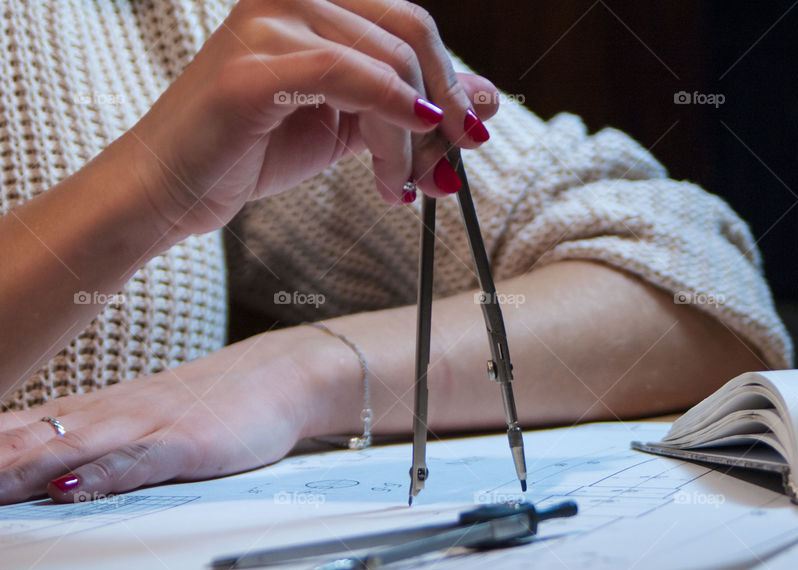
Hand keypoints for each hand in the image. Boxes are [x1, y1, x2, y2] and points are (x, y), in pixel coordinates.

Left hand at [0, 327, 343, 503]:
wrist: (281, 375)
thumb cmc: (213, 401)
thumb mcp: (146, 415)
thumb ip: (100, 439)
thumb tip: (47, 469)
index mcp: (101, 408)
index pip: (22, 426)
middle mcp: (114, 412)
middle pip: (33, 438)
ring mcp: (149, 423)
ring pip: (72, 447)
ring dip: (21, 469)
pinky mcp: (186, 441)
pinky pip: (136, 460)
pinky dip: (100, 474)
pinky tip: (68, 486)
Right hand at [122, 0, 498, 237]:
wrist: (174, 187)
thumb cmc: (254, 149)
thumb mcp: (352, 124)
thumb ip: (411, 105)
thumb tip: (488, 98)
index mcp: (317, 0)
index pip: (411, 24)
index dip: (452, 82)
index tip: (466, 138)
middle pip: (410, 34)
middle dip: (442, 110)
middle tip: (443, 169)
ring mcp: (268, 19)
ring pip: (387, 66)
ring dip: (409, 140)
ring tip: (395, 186)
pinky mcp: (253, 65)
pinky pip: (348, 77)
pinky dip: (390, 119)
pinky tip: (397, 166)